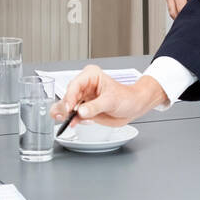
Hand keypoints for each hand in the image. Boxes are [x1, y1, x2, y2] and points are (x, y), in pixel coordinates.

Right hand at [50, 67, 167, 128]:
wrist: (134, 106)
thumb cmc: (127, 97)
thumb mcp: (112, 101)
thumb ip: (95, 107)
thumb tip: (81, 112)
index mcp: (90, 76)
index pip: (75, 85)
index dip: (70, 97)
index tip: (69, 108)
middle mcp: (84, 86)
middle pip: (67, 96)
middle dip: (66, 107)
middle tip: (66, 116)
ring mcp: (83, 99)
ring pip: (66, 106)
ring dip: (66, 115)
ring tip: (68, 121)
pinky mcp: (83, 110)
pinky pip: (72, 115)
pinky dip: (71, 120)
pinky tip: (74, 123)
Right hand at [164, 0, 199, 18]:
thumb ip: (195, 1)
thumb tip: (195, 12)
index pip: (181, 10)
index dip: (187, 17)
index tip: (193, 20)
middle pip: (173, 13)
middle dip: (181, 18)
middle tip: (191, 21)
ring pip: (171, 11)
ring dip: (178, 15)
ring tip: (188, 15)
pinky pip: (170, 6)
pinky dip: (176, 10)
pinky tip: (184, 9)